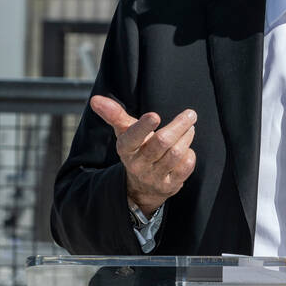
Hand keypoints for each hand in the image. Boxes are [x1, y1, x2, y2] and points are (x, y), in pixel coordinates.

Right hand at [89, 95, 197, 215]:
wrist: (141, 186)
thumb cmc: (136, 148)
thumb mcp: (124, 132)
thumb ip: (113, 114)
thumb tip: (95, 99)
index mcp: (125, 148)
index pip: (132, 137)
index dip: (143, 127)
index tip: (155, 116)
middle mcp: (138, 164)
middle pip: (161, 143)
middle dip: (178, 126)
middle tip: (190, 114)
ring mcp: (154, 177)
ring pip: (176, 153)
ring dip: (186, 137)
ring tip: (189, 128)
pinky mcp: (169, 186)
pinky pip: (185, 167)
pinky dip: (189, 154)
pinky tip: (187, 149)